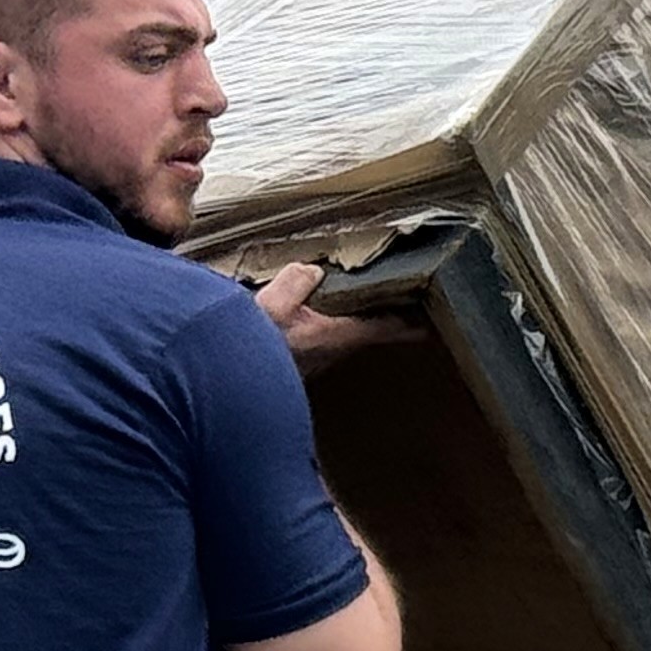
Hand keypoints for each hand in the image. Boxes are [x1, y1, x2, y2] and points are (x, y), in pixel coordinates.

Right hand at [254, 262, 424, 374]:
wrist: (226, 380)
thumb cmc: (248, 347)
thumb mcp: (273, 303)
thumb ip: (296, 281)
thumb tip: (311, 270)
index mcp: (333, 336)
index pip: (381, 329)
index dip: (405, 325)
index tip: (424, 324)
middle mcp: (328, 355)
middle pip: (364, 336)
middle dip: (379, 322)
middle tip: (393, 307)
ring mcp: (312, 365)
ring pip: (341, 342)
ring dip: (350, 328)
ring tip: (354, 310)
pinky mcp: (294, 370)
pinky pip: (319, 346)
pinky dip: (325, 333)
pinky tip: (310, 323)